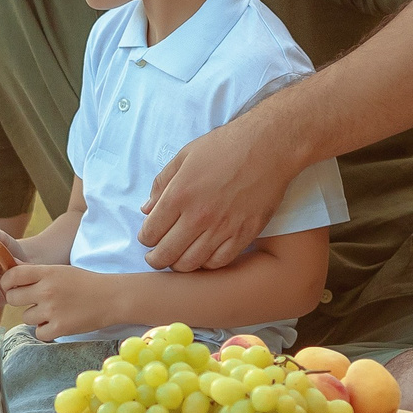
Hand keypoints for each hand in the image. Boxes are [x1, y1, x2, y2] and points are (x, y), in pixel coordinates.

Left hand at [0, 264, 118, 341]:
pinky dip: (46, 330)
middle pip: (13, 298)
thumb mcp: (60, 270)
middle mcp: (47, 291)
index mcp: (47, 273)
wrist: (111, 298)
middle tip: (33, 300)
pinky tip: (57, 322)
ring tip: (52, 311)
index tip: (12, 286)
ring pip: (25, 317)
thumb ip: (34, 271)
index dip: (7, 282)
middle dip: (20, 300)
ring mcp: (52, 311)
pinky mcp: (60, 328)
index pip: (13, 275)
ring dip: (35, 317)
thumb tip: (9, 264)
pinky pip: (38, 333)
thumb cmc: (84, 282)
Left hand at [139, 113, 299, 272]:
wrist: (268, 147)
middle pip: (166, 254)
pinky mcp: (244, 234)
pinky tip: (203, 256)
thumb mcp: (184, 156)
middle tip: (156, 257)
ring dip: (179, 265)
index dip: (145, 239)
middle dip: (156, 259)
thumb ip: (161, 184)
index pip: (150, 233)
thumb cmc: (225, 146)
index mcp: (179, 195)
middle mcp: (198, 216)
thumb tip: (146, 209)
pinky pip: (219, 262)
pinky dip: (207, 264)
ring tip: (178, 259)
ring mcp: (222, 228)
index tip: (148, 237)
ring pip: (191, 264)